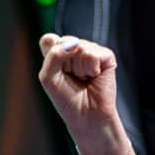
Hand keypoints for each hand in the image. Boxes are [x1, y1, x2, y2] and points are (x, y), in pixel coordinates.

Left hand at [37, 33, 121, 148]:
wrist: (86, 115)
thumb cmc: (66, 98)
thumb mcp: (48, 77)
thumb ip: (54, 55)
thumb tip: (76, 42)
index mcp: (59, 51)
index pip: (49, 39)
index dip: (51, 56)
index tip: (56, 73)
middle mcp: (75, 48)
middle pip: (64, 42)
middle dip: (64, 64)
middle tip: (71, 78)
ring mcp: (92, 50)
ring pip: (79, 48)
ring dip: (78, 69)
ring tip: (83, 79)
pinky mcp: (106, 56)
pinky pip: (93, 55)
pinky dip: (91, 69)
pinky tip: (94, 76)